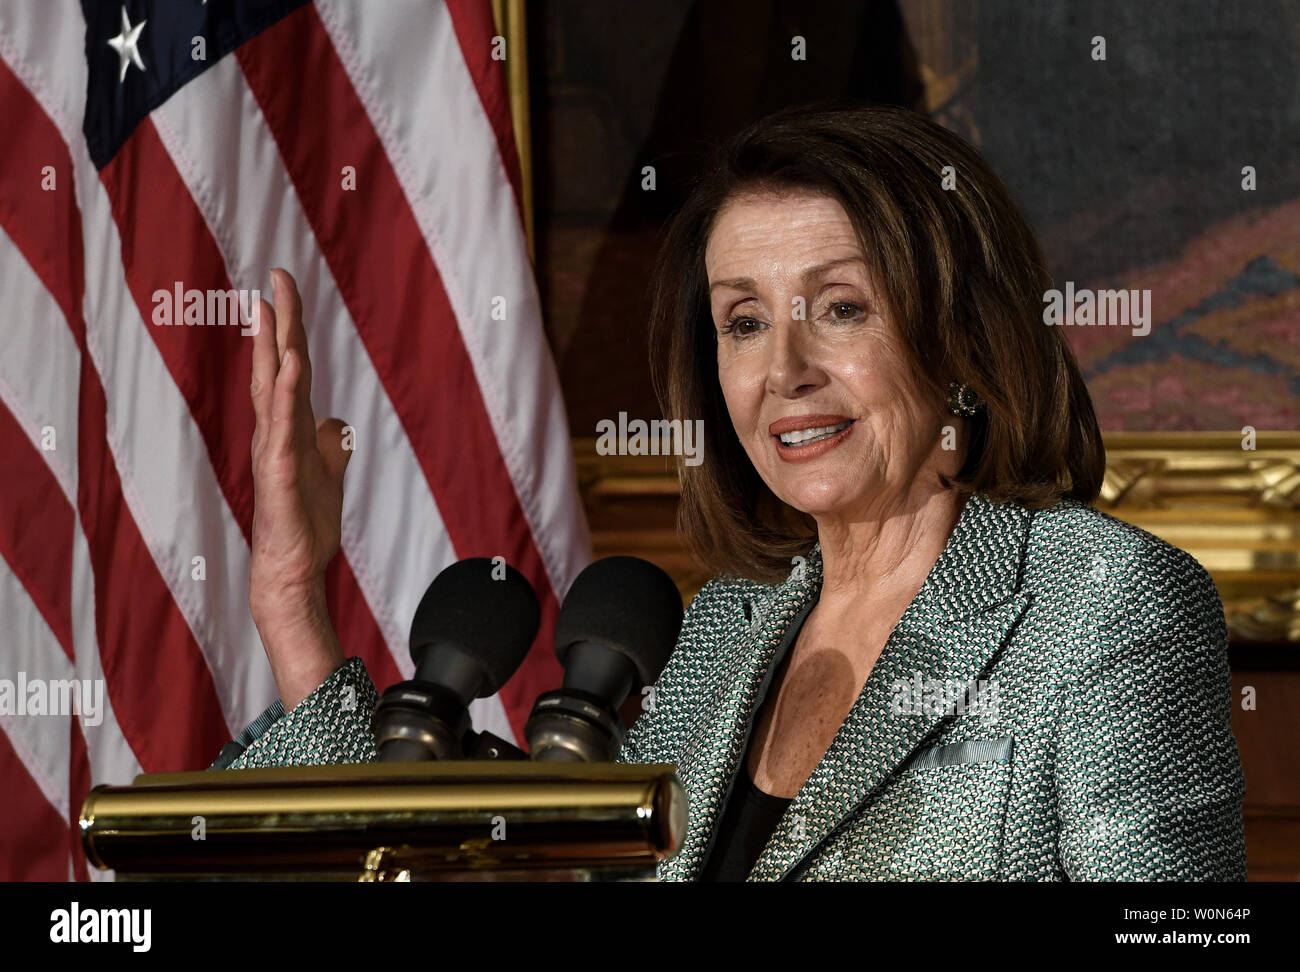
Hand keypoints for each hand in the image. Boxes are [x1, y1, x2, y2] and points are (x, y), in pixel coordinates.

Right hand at [248, 268, 350, 709]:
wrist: (292, 569)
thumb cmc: (304, 524)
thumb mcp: (327, 473)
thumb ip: (330, 444)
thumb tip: (337, 422)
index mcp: (288, 428)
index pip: (288, 367)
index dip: (288, 328)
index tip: (283, 287)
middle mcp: (276, 432)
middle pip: (275, 365)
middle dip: (277, 320)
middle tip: (275, 274)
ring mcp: (275, 452)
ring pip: (272, 391)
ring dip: (273, 348)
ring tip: (272, 307)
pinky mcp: (282, 475)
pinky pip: (283, 429)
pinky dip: (286, 397)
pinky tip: (289, 368)